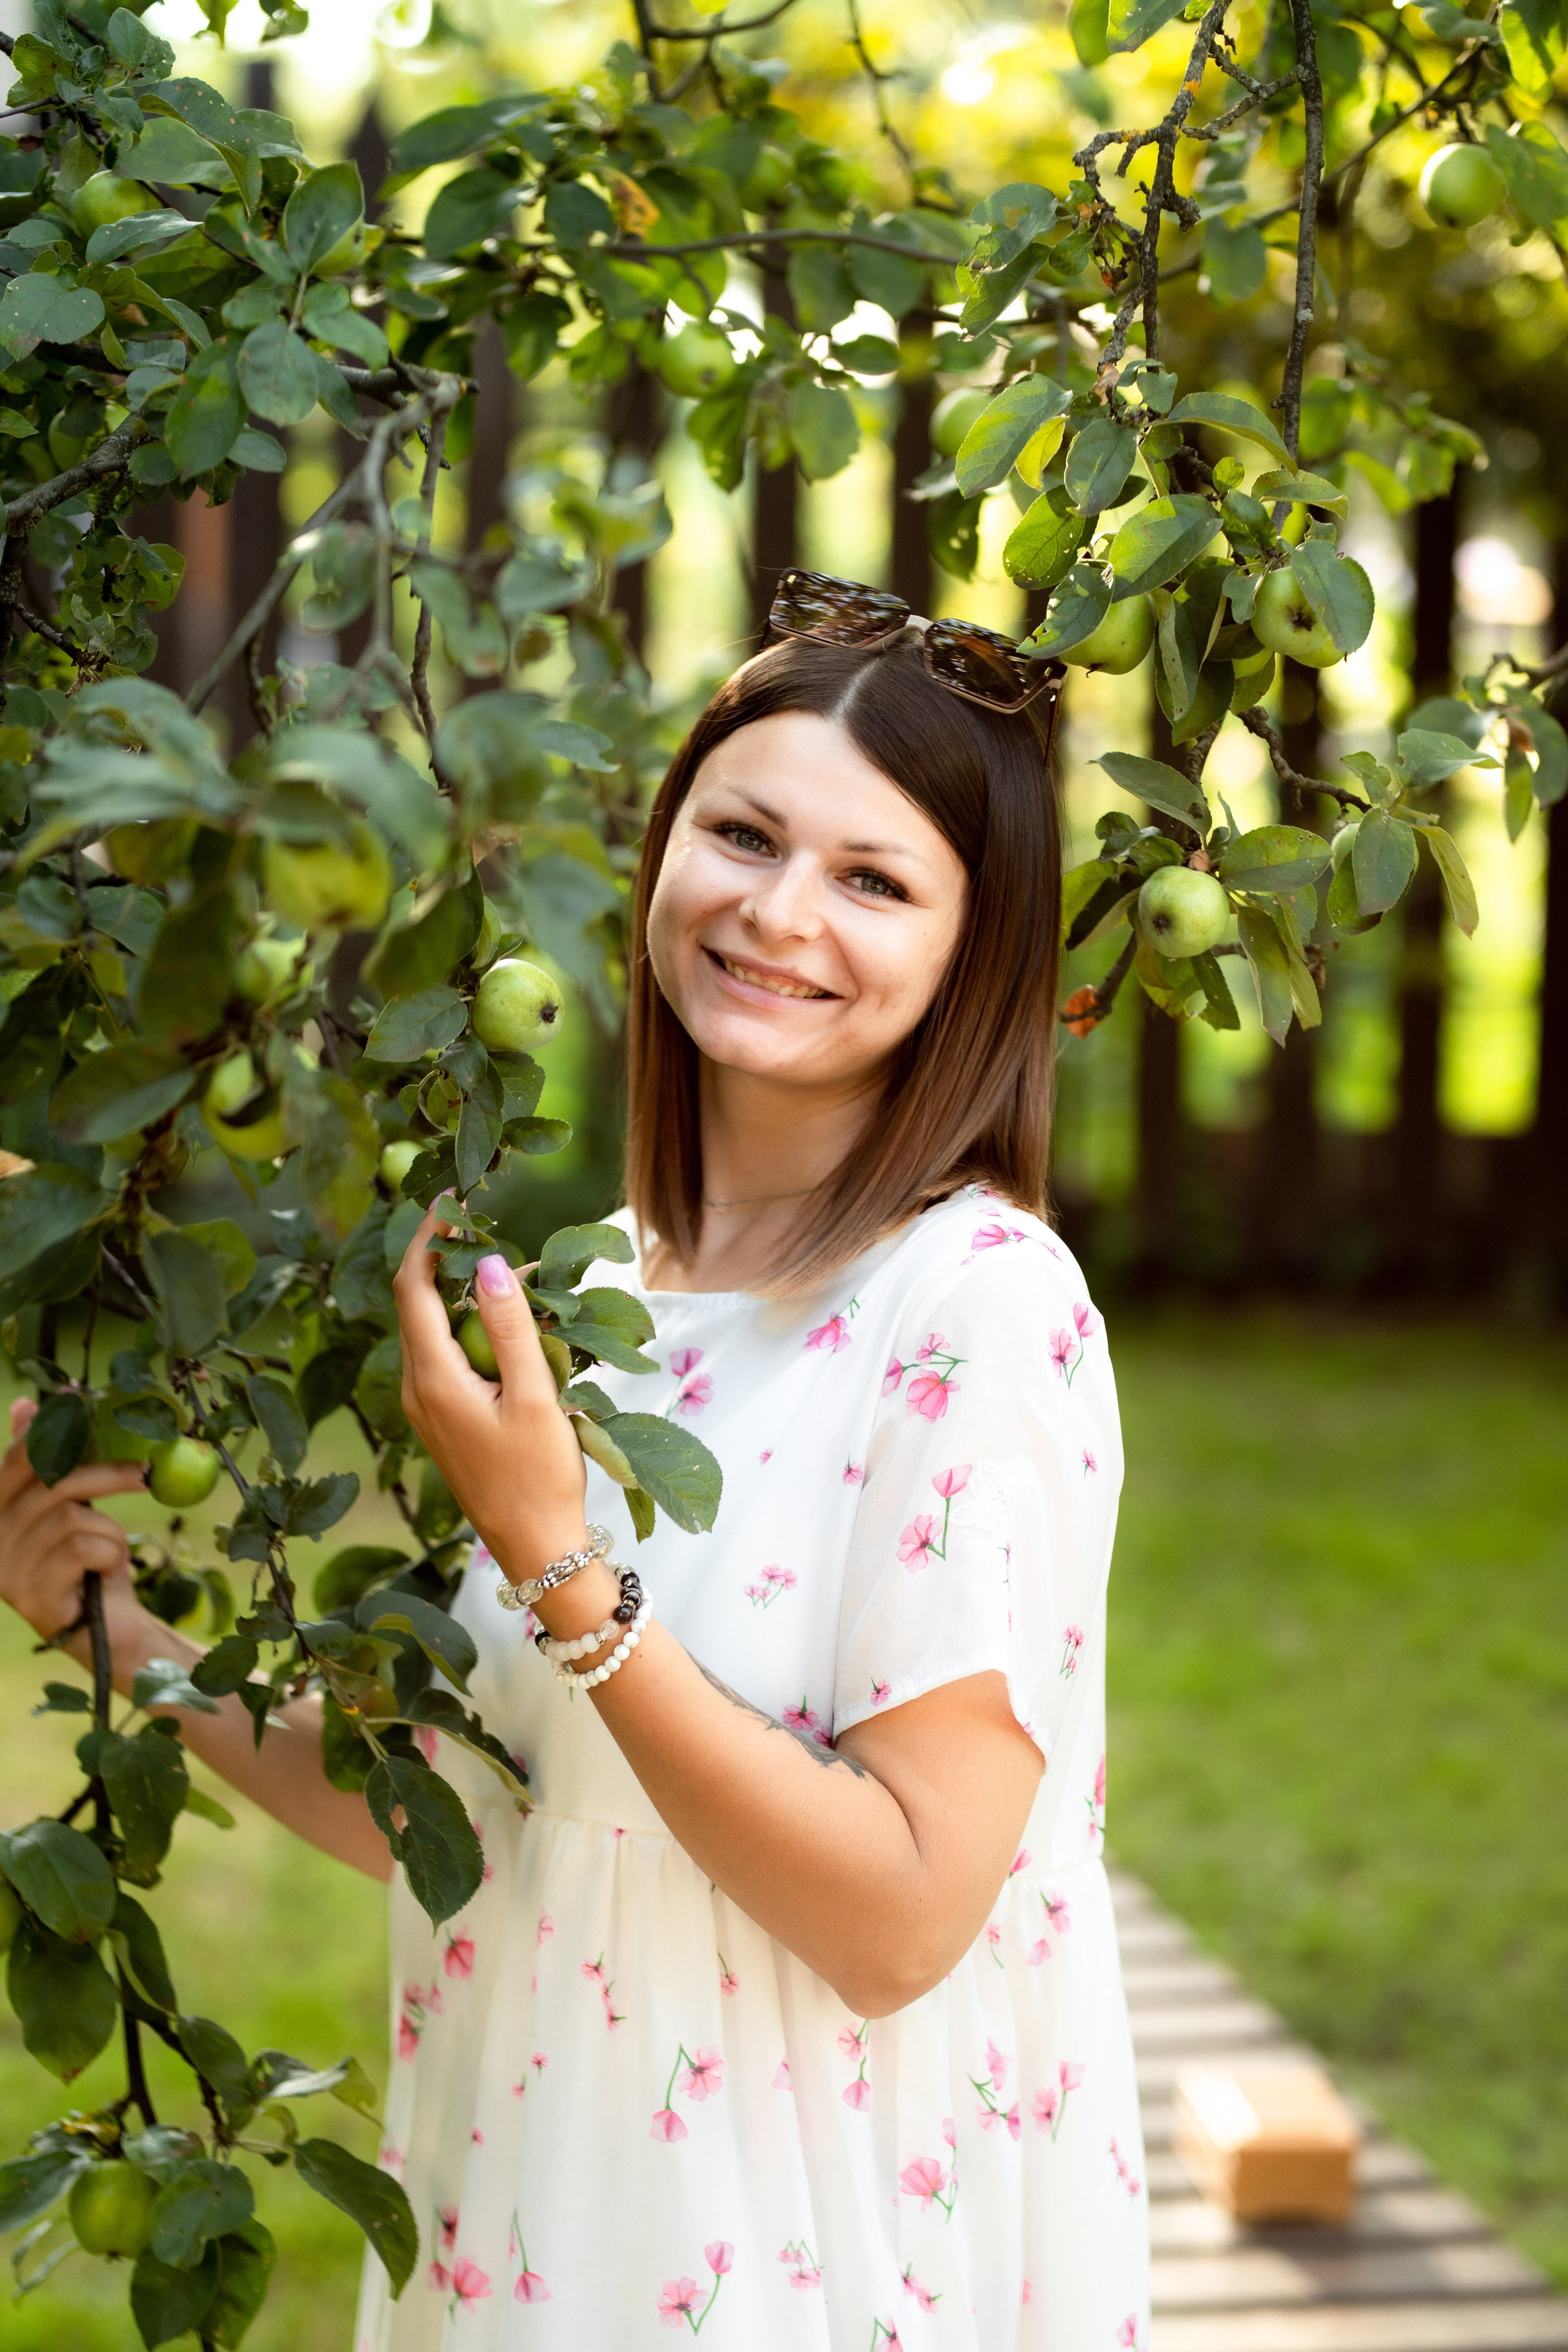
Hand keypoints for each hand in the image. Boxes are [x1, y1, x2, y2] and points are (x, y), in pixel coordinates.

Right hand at [0, 1398, 148, 1645]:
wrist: (110, 1627)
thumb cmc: (91, 1561)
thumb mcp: (74, 1506)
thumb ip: (48, 1464)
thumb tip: (23, 1404)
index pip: (16, 1460)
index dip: (46, 1428)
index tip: (76, 1397)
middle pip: (52, 1485)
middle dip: (106, 1475)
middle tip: (143, 1473)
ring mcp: (7, 1573)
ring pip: (74, 1518)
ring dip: (111, 1531)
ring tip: (113, 1551)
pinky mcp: (33, 1599)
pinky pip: (84, 1550)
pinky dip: (109, 1555)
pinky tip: (105, 1573)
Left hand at [394, 1204, 588, 1584]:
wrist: (536, 1548)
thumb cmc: (540, 1476)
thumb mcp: (535, 1397)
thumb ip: (511, 1328)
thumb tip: (486, 1262)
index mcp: (433, 1379)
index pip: (412, 1288)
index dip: (427, 1239)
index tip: (451, 1200)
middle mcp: (416, 1388)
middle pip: (415, 1303)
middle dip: (444, 1258)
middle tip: (484, 1223)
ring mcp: (424, 1406)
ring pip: (431, 1329)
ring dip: (460, 1294)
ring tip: (509, 1272)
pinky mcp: (441, 1417)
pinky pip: (444, 1355)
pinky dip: (468, 1327)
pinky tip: (509, 1325)